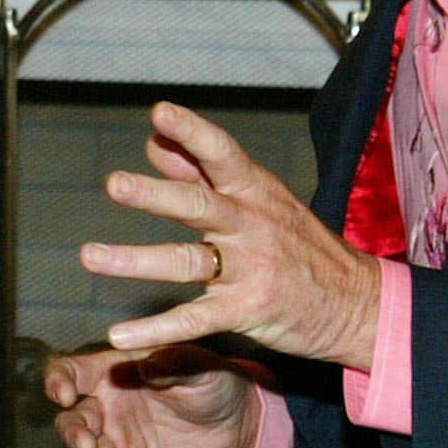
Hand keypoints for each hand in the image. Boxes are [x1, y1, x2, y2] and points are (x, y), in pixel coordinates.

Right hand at [44, 345, 257, 447]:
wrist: (237, 420)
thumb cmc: (210, 379)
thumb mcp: (196, 364)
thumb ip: (171, 364)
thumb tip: (145, 368)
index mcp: (111, 373)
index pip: (69, 372)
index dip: (57, 382)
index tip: (65, 396)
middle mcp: (107, 410)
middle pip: (70, 423)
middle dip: (72, 435)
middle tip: (87, 446)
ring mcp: (119, 444)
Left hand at [81, 102, 383, 368]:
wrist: (357, 303)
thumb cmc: (301, 246)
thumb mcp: (262, 201)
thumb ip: (203, 173)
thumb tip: (154, 143)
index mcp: (255, 192)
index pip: (222, 154)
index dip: (192, 133)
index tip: (159, 112)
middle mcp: (251, 225)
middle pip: (198, 205)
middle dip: (155, 194)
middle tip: (114, 184)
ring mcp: (250, 269)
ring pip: (186, 261)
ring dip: (135, 260)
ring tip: (90, 257)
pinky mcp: (247, 311)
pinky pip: (195, 319)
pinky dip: (157, 328)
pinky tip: (121, 334)